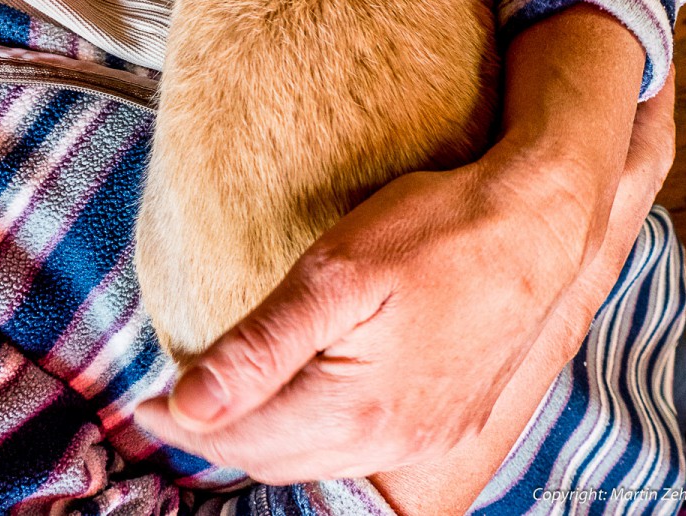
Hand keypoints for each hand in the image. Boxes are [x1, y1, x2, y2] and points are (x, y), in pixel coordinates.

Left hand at [135, 5, 645, 483]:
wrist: (535, 226)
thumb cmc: (436, 233)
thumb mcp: (337, 274)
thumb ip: (260, 347)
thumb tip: (188, 403)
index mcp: (355, 409)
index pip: (242, 434)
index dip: (187, 419)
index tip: (149, 401)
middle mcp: (392, 438)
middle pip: (278, 458)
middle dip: (223, 434)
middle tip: (188, 398)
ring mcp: (428, 433)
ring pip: (321, 459)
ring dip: (271, 436)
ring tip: (242, 401)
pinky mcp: (453, 416)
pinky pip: (366, 447)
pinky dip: (321, 433)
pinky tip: (316, 399)